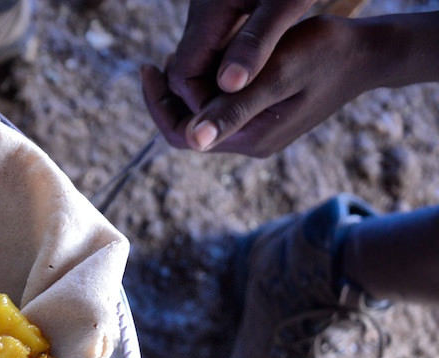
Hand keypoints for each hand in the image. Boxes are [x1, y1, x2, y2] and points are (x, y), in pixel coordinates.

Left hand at [142, 15, 369, 156]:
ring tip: (184, 54)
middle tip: (163, 58)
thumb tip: (193, 138)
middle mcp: (250, 143)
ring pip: (204, 117)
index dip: (158, 104)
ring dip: (189, 89)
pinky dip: (209, 86)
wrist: (368, 54)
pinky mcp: (264, 118)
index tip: (148, 67)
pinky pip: (223, 107)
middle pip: (189, 129)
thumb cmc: (325, 55)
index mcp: (250, 139)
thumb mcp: (276, 75)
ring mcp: (258, 133)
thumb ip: (234, 108)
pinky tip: (210, 59)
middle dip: (170, 96)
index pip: (182, 135)